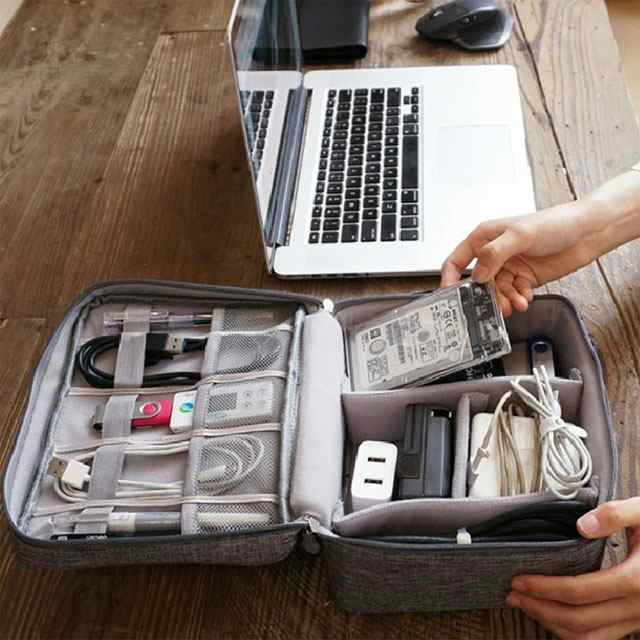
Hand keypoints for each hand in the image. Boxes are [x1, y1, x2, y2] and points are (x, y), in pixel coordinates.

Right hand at [439, 201, 596, 315]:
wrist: (588, 232)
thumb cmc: (556, 222)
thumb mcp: (521, 234)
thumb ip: (495, 254)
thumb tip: (478, 275)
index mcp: (484, 238)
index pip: (457, 261)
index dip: (449, 279)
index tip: (449, 296)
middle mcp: (494, 253)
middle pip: (477, 282)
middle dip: (483, 296)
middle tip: (490, 307)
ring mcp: (509, 267)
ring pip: (496, 292)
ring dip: (505, 300)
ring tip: (516, 303)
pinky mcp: (524, 279)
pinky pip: (513, 295)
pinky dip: (518, 299)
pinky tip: (526, 298)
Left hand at [507, 498, 639, 639]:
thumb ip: (616, 514)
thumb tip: (582, 525)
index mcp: (637, 579)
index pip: (581, 591)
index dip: (546, 588)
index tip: (520, 579)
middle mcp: (639, 606)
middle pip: (581, 619)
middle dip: (541, 608)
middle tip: (513, 594)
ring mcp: (638, 618)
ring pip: (591, 636)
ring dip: (553, 624)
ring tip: (527, 605)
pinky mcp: (636, 621)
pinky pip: (603, 637)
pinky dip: (574, 633)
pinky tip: (554, 617)